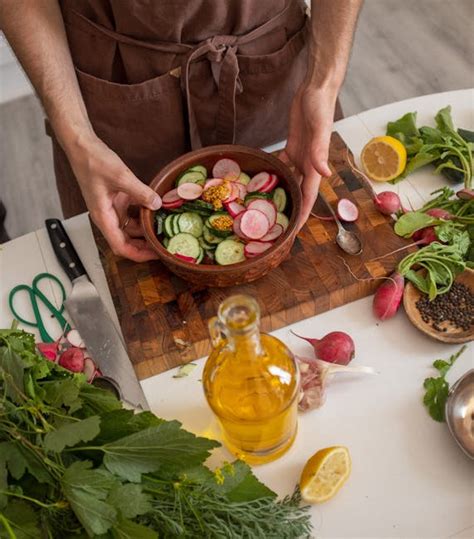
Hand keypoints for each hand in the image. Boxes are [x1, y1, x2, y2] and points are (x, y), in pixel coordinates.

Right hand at [66, 133, 161, 261]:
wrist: (82, 147)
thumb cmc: (93, 162)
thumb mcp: (121, 177)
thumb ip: (141, 192)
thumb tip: (157, 204)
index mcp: (103, 217)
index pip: (120, 246)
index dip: (138, 255)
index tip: (155, 255)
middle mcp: (107, 216)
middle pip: (126, 241)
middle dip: (144, 246)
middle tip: (164, 246)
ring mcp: (111, 208)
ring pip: (130, 228)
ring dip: (145, 231)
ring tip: (163, 231)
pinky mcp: (117, 199)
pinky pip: (132, 213)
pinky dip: (143, 215)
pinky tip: (157, 212)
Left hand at [280, 84, 336, 229]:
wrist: (316, 89)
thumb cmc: (321, 107)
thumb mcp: (320, 129)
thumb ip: (320, 151)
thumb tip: (325, 173)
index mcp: (315, 165)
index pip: (309, 196)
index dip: (303, 214)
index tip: (294, 231)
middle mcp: (308, 164)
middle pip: (299, 192)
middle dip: (291, 209)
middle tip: (277, 225)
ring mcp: (300, 155)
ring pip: (290, 180)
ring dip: (282, 193)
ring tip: (268, 207)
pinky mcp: (292, 145)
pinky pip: (282, 163)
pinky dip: (275, 172)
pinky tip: (263, 180)